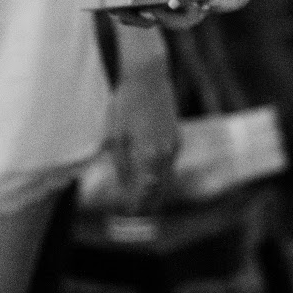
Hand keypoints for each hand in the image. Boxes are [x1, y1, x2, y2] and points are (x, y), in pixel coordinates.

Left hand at [98, 43, 179, 208]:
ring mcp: (173, 146)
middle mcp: (165, 155)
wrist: (148, 76)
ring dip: (155, 192)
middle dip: (147, 205)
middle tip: (133, 216)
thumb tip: (125, 186)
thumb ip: (121, 164)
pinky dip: (160, 176)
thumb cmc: (126, 103)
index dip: (134, 208)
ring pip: (166, 178)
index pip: (143, 194)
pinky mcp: (177, 137)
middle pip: (158, 191)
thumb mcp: (116, 135)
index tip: (124, 216)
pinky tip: (150, 177)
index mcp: (148, 156)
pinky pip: (169, 165)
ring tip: (140, 201)